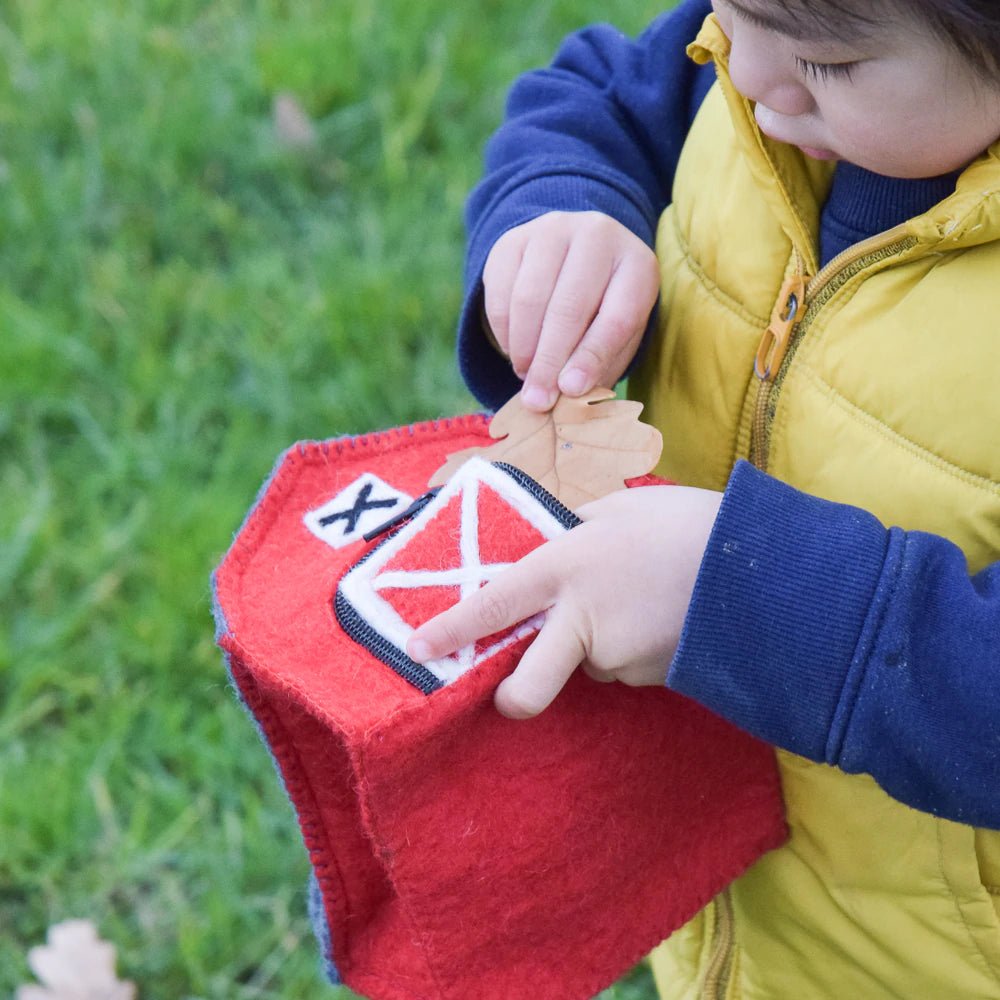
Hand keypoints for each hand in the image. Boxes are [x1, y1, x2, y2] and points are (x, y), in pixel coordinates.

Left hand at [406, 485, 722, 717]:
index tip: (417, 650)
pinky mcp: (654, 678)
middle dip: (514, 697)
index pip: (493, 604)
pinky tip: (663, 614)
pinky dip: (634, 647)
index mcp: (565, 568)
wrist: (765, 568)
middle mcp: (583, 623)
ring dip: (600, 644)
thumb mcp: (619, 507)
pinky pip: (626, 667)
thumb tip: (550, 546)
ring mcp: (621, 659)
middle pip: (529, 688)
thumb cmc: (686, 523)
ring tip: (641, 599)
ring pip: (590, 664)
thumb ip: (574, 532)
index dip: (451, 630)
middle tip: (513, 693)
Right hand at [483, 211, 658, 411]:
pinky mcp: (514, 238)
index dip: (592, 357)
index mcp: (637, 265)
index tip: (571, 390)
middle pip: (569, 307)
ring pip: (529, 298)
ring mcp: (553, 231)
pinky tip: (514, 348)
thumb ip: (598, 366)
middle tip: (537, 400)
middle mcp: (598, 236)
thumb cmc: (603, 309)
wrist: (574, 257)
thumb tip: (564, 395)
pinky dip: (503, 331)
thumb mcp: (617, 336)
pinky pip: (501, 290)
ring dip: (523, 348)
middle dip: (549, 361)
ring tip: (526, 374)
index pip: (616, 317)